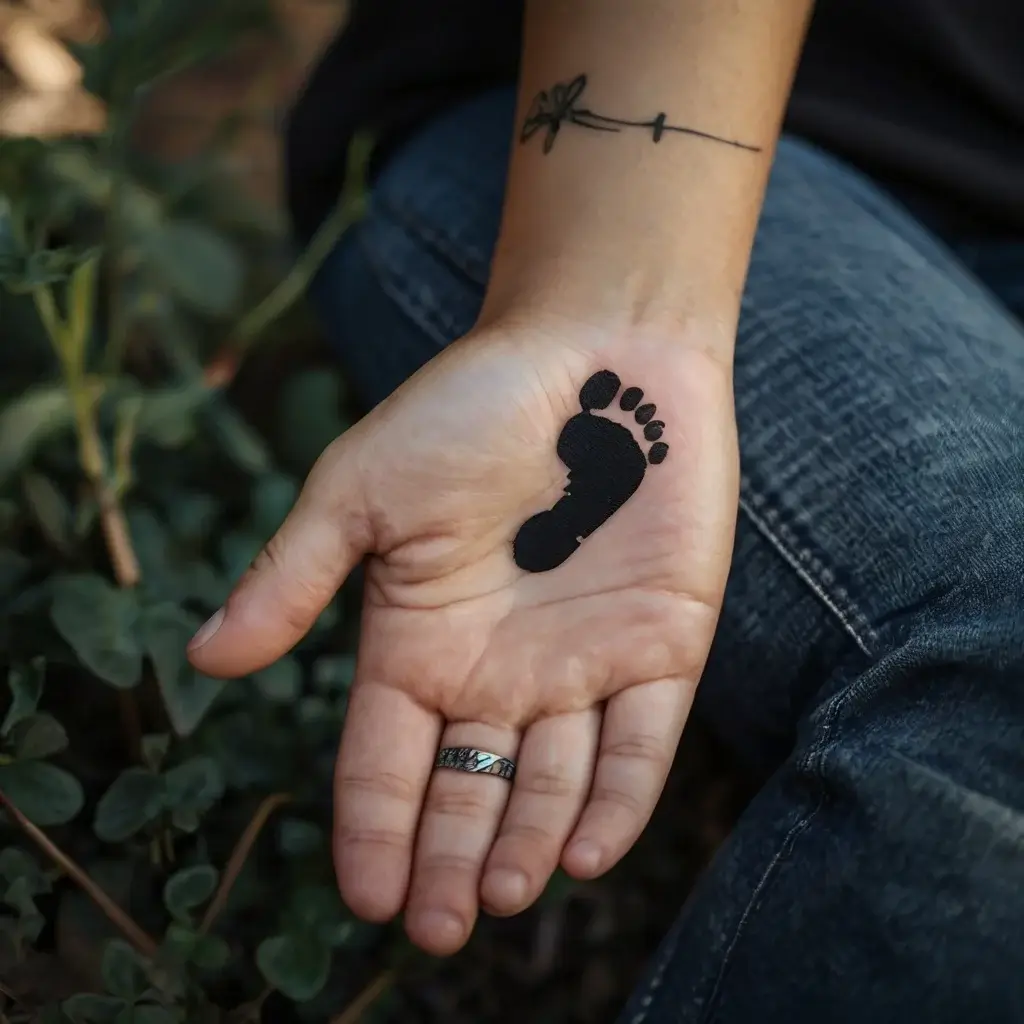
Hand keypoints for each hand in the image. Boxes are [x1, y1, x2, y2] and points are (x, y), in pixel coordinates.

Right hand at [187, 320, 738, 954]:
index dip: (372, 829)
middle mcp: (496, 667)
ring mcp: (580, 661)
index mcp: (418, 640)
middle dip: (450, 861)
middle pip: (467, 790)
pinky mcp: (662, 645)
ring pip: (552, 782)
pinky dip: (616, 800)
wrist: (597, 352)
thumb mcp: (362, 488)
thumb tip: (202, 659)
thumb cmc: (469, 409)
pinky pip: (639, 743)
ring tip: (506, 898)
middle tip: (439, 930)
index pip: (384, 758)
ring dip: (528, 845)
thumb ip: (292, 576)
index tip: (368, 899)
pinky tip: (585, 853)